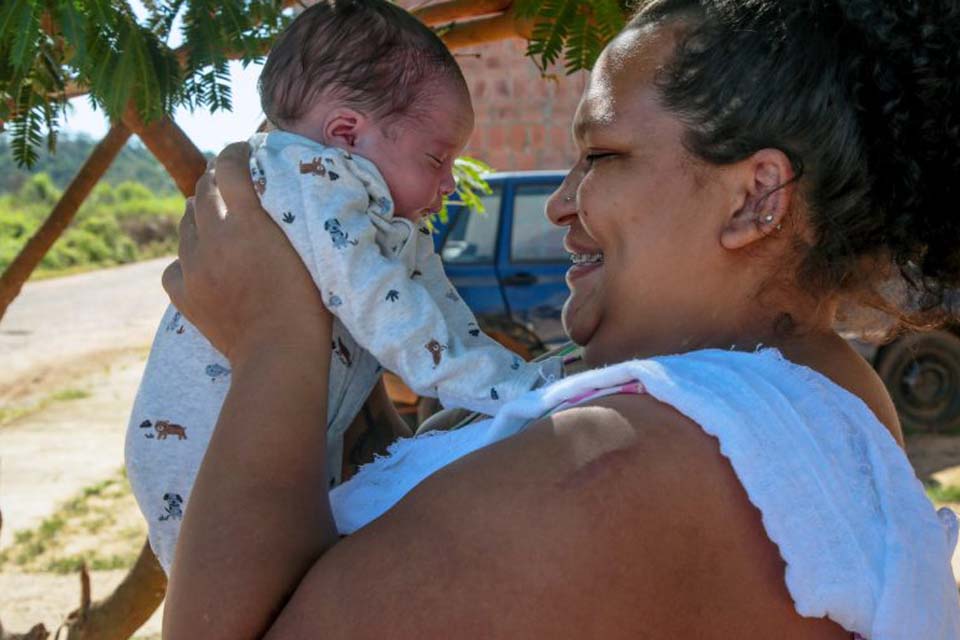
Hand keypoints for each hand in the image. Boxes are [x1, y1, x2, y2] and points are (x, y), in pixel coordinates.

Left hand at [162, 142, 330, 364]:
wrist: (279, 353)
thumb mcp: (307, 250)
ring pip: (186, 224)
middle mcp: (213, 237)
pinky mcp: (183, 293)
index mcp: (247, 222)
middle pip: (202, 191)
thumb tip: (272, 193)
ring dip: (201, 216)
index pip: (229, 168)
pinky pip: (175, 264)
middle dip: (216, 181)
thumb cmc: (308, 303)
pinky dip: (188, 258)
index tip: (242, 150)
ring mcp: (193, 266)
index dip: (234, 153)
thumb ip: (286, 218)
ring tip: (218, 223)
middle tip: (231, 184)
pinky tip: (202, 265)